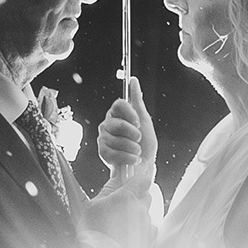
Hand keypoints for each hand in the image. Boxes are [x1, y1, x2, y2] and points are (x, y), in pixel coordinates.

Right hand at [97, 76, 155, 192]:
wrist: (144, 166)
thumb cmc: (145, 145)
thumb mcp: (144, 121)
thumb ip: (137, 100)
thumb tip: (133, 81)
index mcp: (118, 114)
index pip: (118, 104)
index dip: (129, 113)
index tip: (137, 122)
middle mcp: (108, 124)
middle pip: (117, 123)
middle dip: (132, 133)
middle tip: (139, 139)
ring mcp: (104, 138)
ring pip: (116, 140)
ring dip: (132, 147)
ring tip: (136, 151)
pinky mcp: (102, 152)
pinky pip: (113, 152)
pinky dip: (127, 157)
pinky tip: (132, 159)